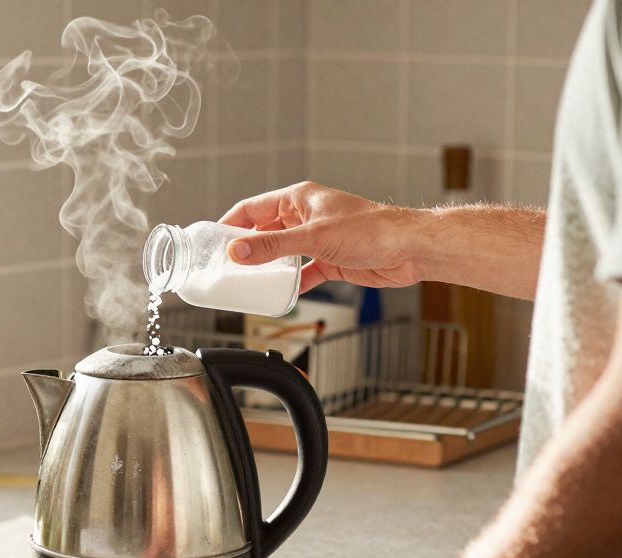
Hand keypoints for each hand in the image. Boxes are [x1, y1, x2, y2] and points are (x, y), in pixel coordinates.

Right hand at [219, 182, 424, 291]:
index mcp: (299, 198)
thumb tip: (238, 252)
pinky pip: (301, 272)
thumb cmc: (371, 230)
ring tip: (244, 282)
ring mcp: (317, 239)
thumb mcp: (314, 237)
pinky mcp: (329, 259)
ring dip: (266, 267)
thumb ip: (273, 245)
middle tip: (224, 267)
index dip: (230, 224)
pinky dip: (289, 283)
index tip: (212, 242)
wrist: (409, 249)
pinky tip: (278, 295)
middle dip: (245, 249)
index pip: (252, 208)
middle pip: (264, 231)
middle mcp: (305, 216)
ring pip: (281, 253)